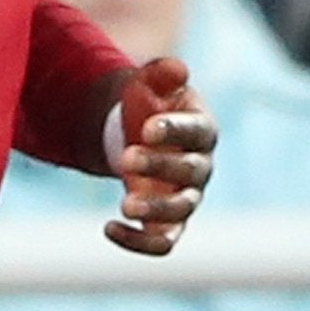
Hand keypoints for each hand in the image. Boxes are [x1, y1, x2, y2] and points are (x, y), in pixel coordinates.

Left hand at [105, 56, 214, 255]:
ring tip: (125, 205)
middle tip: (126, 158)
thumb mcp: (152, 84)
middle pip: (191, 172)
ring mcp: (184, 196)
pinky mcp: (166, 222)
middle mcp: (199, 167)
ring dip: (156, 210)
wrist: (139, 133)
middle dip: (160, 166)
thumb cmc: (151, 104)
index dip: (176, 130)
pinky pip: (162, 243)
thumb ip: (162, 75)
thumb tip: (176, 67)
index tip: (148, 128)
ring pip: (181, 212)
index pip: (197, 131)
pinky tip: (108, 227)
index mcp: (200, 130)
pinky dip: (139, 242)